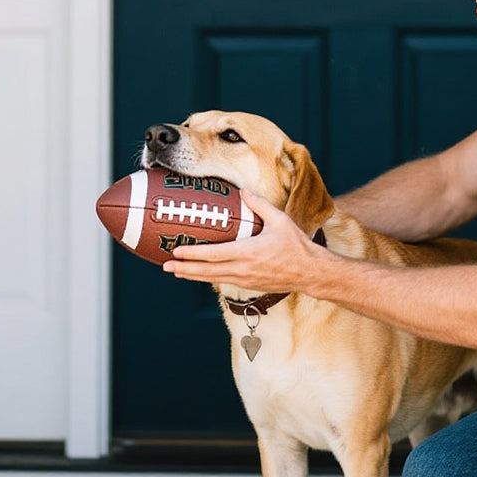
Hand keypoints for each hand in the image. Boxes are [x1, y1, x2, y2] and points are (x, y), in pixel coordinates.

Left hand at [162, 189, 324, 292]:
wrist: (310, 272)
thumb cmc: (296, 246)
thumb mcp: (280, 220)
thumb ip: (259, 205)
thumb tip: (243, 191)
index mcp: (248, 253)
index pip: (213, 255)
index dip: (192, 255)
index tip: (176, 252)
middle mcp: (243, 269)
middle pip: (207, 272)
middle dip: (184, 269)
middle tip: (165, 266)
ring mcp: (245, 280)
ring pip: (213, 279)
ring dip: (193, 276)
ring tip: (175, 272)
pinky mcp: (249, 285)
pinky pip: (223, 281)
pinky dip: (208, 278)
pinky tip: (200, 274)